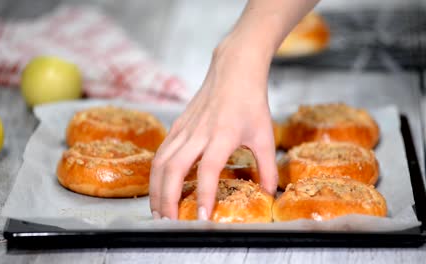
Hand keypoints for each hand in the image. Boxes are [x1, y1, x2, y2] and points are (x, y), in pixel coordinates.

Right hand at [149, 40, 277, 219]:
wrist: (233, 70)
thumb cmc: (251, 101)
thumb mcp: (265, 135)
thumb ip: (267, 167)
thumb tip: (269, 193)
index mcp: (222, 135)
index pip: (208, 170)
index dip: (204, 195)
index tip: (203, 218)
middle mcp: (198, 132)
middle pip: (173, 170)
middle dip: (167, 200)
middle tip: (169, 223)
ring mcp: (184, 128)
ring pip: (160, 163)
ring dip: (156, 189)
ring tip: (158, 212)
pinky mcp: (177, 125)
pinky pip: (161, 153)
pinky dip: (156, 174)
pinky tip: (159, 187)